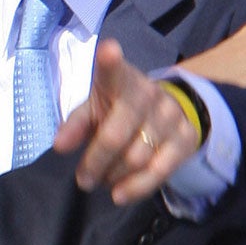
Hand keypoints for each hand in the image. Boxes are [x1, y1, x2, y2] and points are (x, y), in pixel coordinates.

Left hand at [54, 39, 199, 204]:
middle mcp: (147, 93)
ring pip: (136, 158)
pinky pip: (161, 171)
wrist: (167, 111)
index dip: (111, 62)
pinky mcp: (186, 138)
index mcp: (120, 80)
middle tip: (83, 179)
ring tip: (103, 179)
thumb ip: (76, 124)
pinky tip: (120, 194)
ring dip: (114, 175)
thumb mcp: (94, 108)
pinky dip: (137, 187)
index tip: (108, 50)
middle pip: (116, 135)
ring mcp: (170, 116)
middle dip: (96, 162)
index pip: (113, 71)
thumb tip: (59, 146)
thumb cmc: (118, 108)